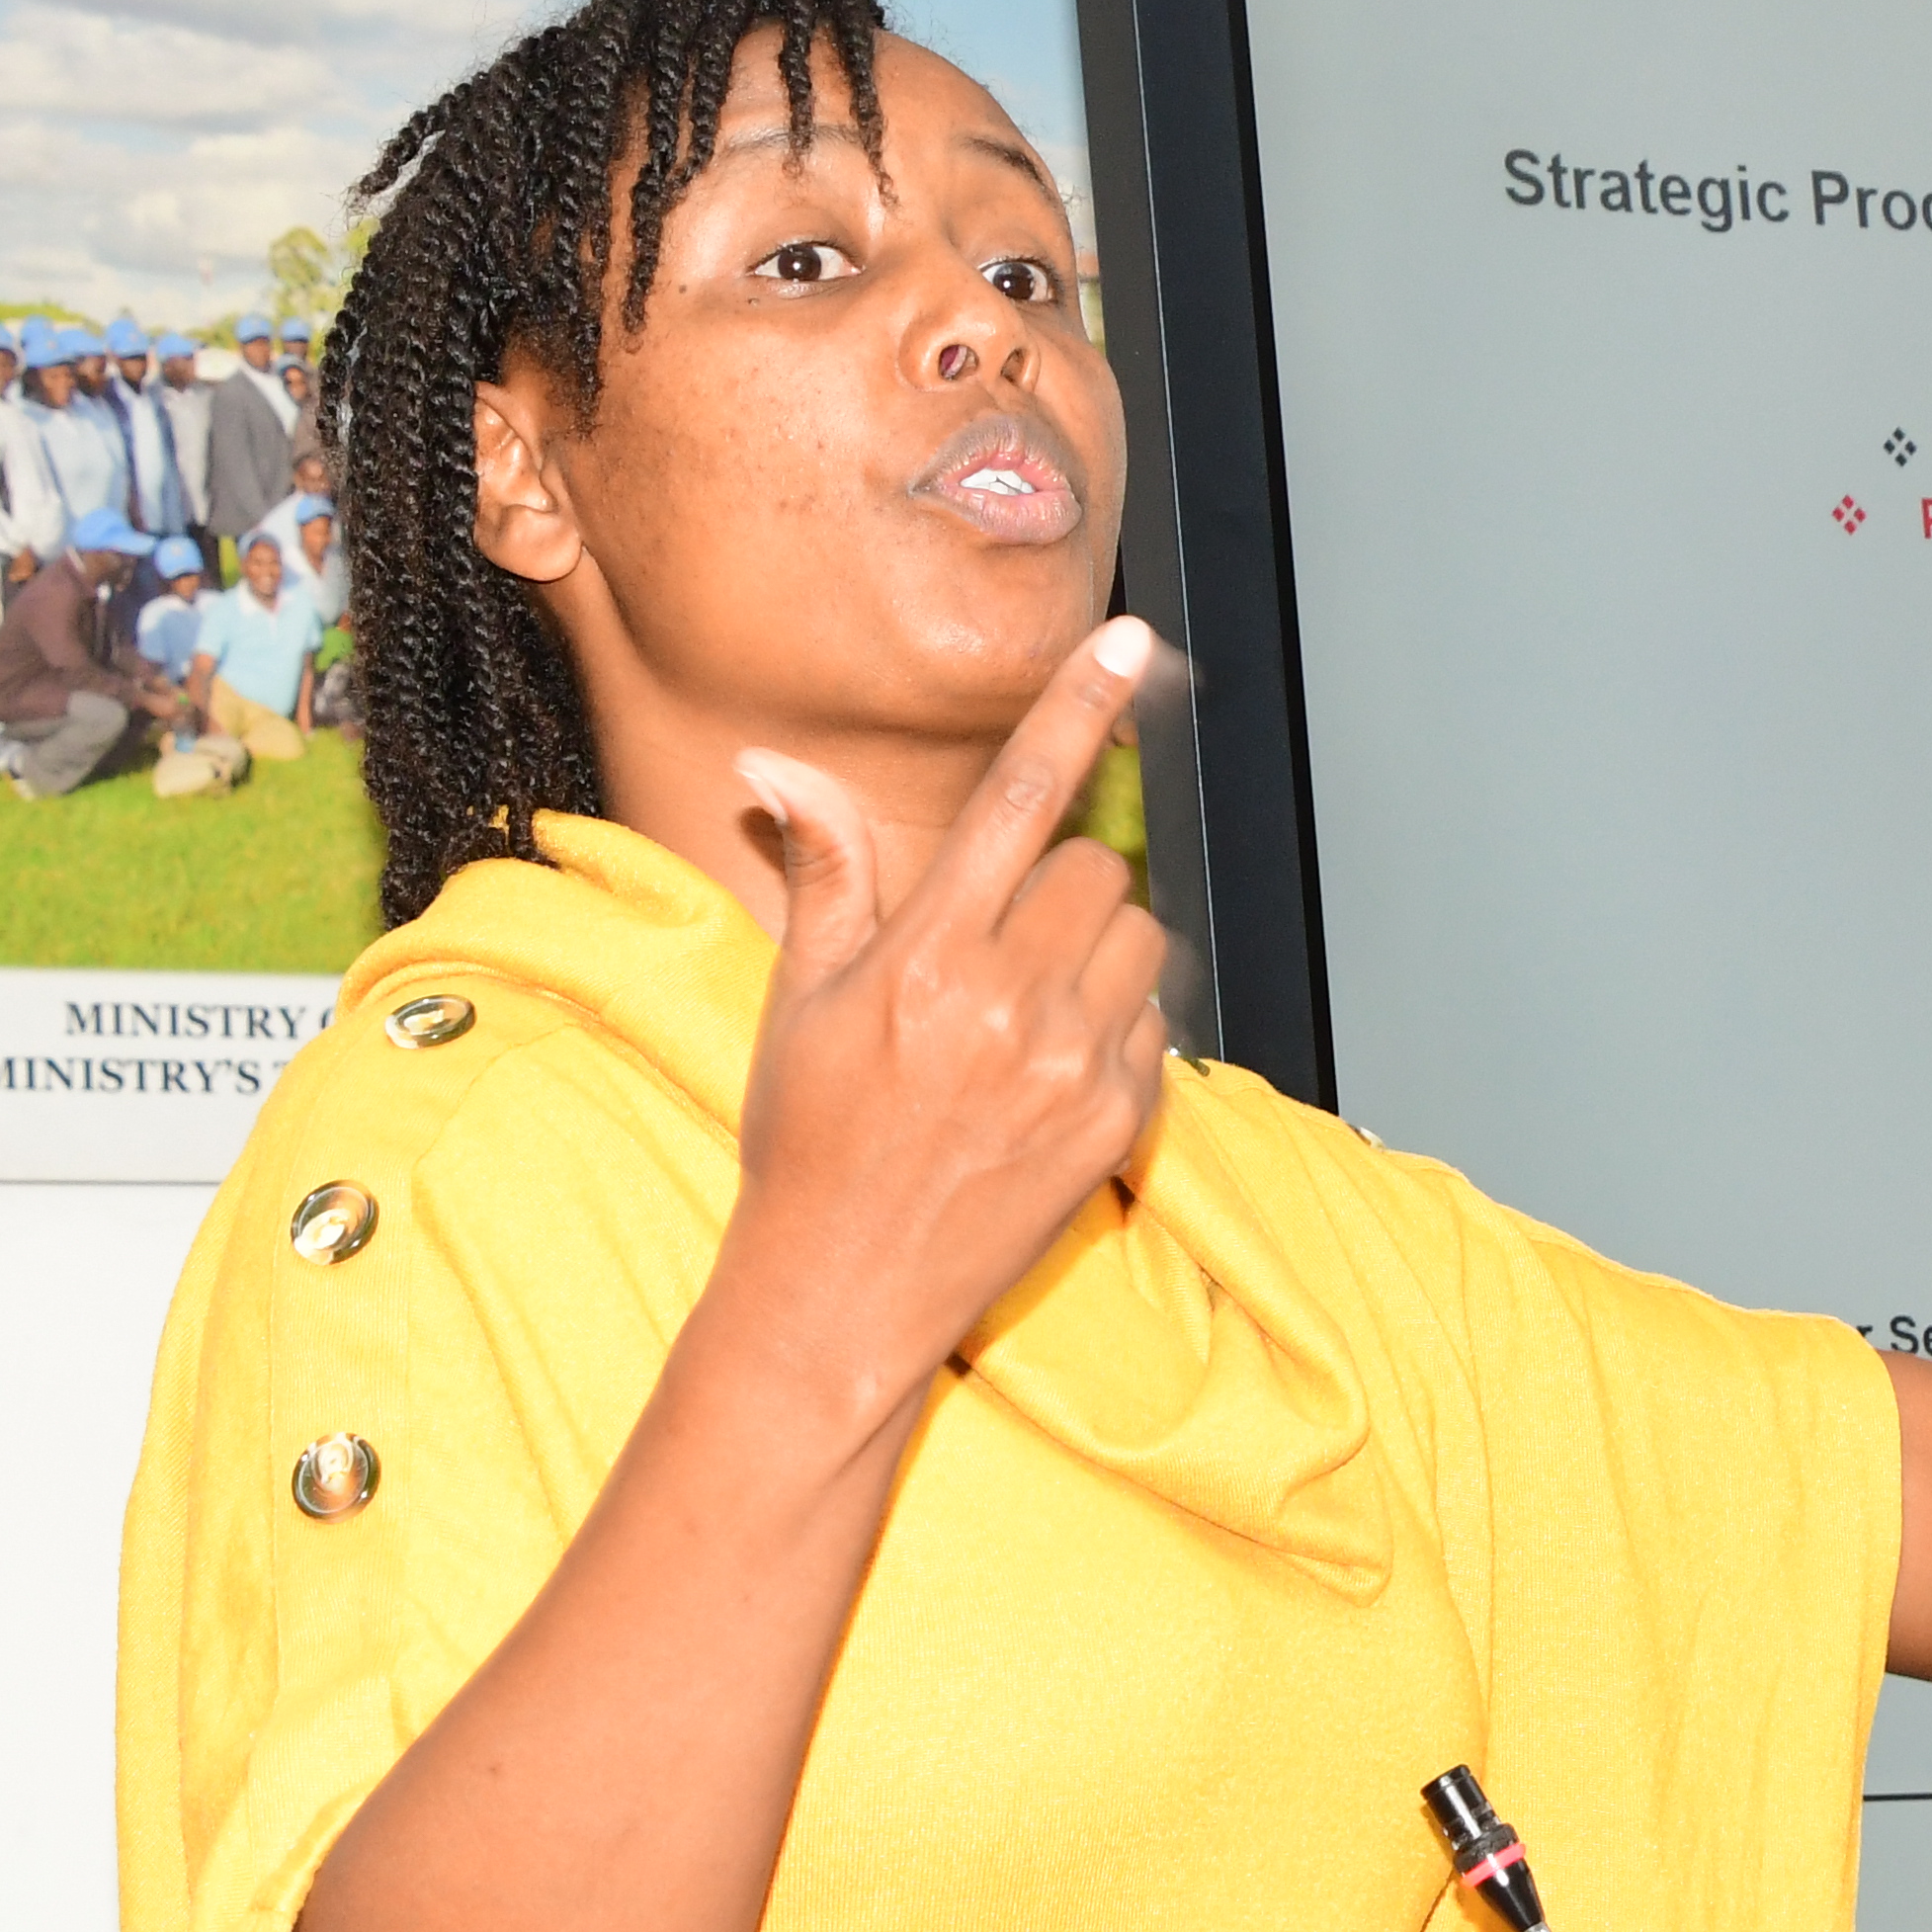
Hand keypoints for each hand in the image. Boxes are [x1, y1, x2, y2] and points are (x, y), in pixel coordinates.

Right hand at [721, 618, 1170, 1411]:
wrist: (845, 1287)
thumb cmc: (809, 1137)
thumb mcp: (798, 999)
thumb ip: (825, 875)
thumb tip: (775, 768)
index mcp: (924, 957)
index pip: (1017, 799)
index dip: (1078, 710)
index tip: (1130, 644)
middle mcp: (1006, 1003)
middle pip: (1095, 867)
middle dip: (1057, 883)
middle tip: (996, 945)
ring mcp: (1071, 1064)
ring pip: (1138, 937)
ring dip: (1097, 949)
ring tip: (1021, 1010)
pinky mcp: (1118, 1118)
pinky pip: (1156, 1018)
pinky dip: (1118, 1022)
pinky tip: (1047, 1068)